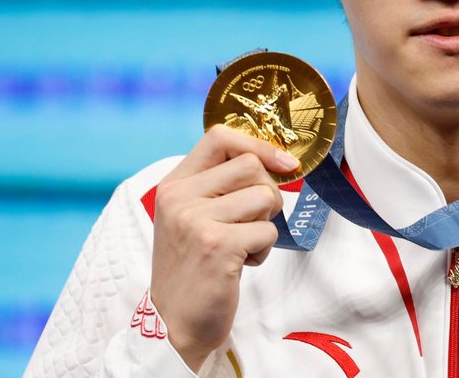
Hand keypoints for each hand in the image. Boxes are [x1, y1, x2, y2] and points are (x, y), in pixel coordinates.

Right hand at [149, 125, 299, 370]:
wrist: (176, 322)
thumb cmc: (194, 265)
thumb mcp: (193, 215)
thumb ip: (221, 185)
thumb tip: (280, 160)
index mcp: (174, 184)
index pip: (219, 136)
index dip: (258, 145)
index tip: (284, 163)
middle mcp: (180, 198)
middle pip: (251, 166)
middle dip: (267, 193)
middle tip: (253, 221)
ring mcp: (196, 221)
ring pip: (264, 197)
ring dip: (265, 224)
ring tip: (242, 245)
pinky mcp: (218, 246)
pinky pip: (268, 232)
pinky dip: (263, 250)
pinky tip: (241, 264)